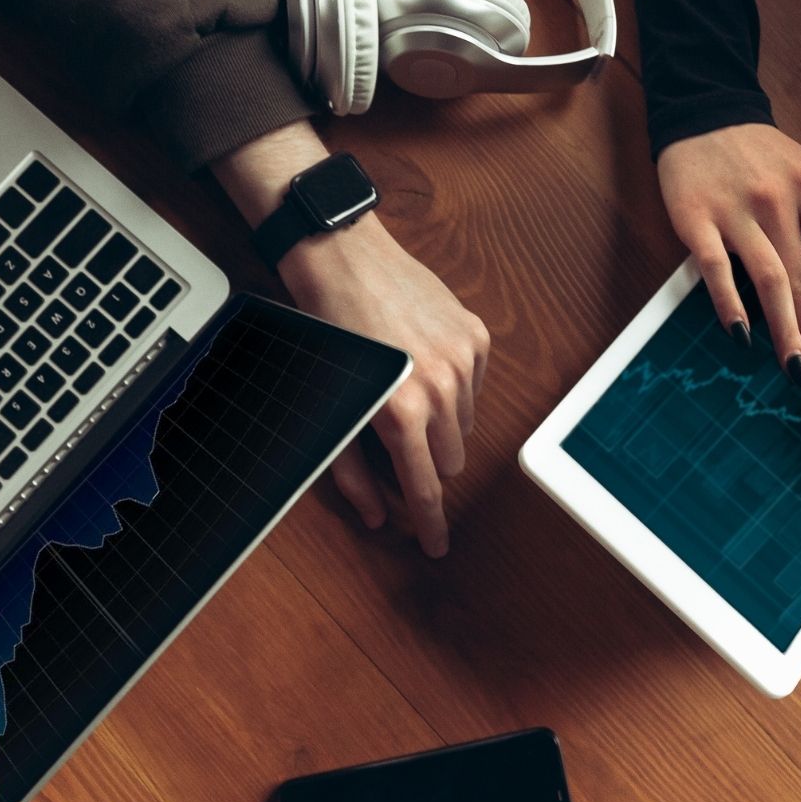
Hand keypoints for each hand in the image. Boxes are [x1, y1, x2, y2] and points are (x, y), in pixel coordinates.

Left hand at [210, 122, 486, 557]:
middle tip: (393, 438)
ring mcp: (464, 358)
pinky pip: (474, 383)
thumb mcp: (329, 403)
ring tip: (402, 391)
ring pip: (464, 423)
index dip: (430, 523)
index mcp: (402, 410)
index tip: (436, 546)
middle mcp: (441, 386)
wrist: (341, 255)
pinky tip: (420, 363)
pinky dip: (451, 385)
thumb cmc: (326, 326)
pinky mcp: (475, 333)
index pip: (426, 487)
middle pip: (449, 459)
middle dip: (425, 460)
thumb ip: (353, 468)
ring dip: (438, 422)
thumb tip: (376, 514)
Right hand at [658, 124, 800, 392]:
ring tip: (793, 367)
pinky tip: (742, 336)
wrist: (702, 114)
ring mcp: (738, 209)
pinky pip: (717, 269)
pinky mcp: (696, 218)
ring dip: (784, 331)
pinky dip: (731, 305)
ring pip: (769, 280)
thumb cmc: (757, 153)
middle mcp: (781, 199)